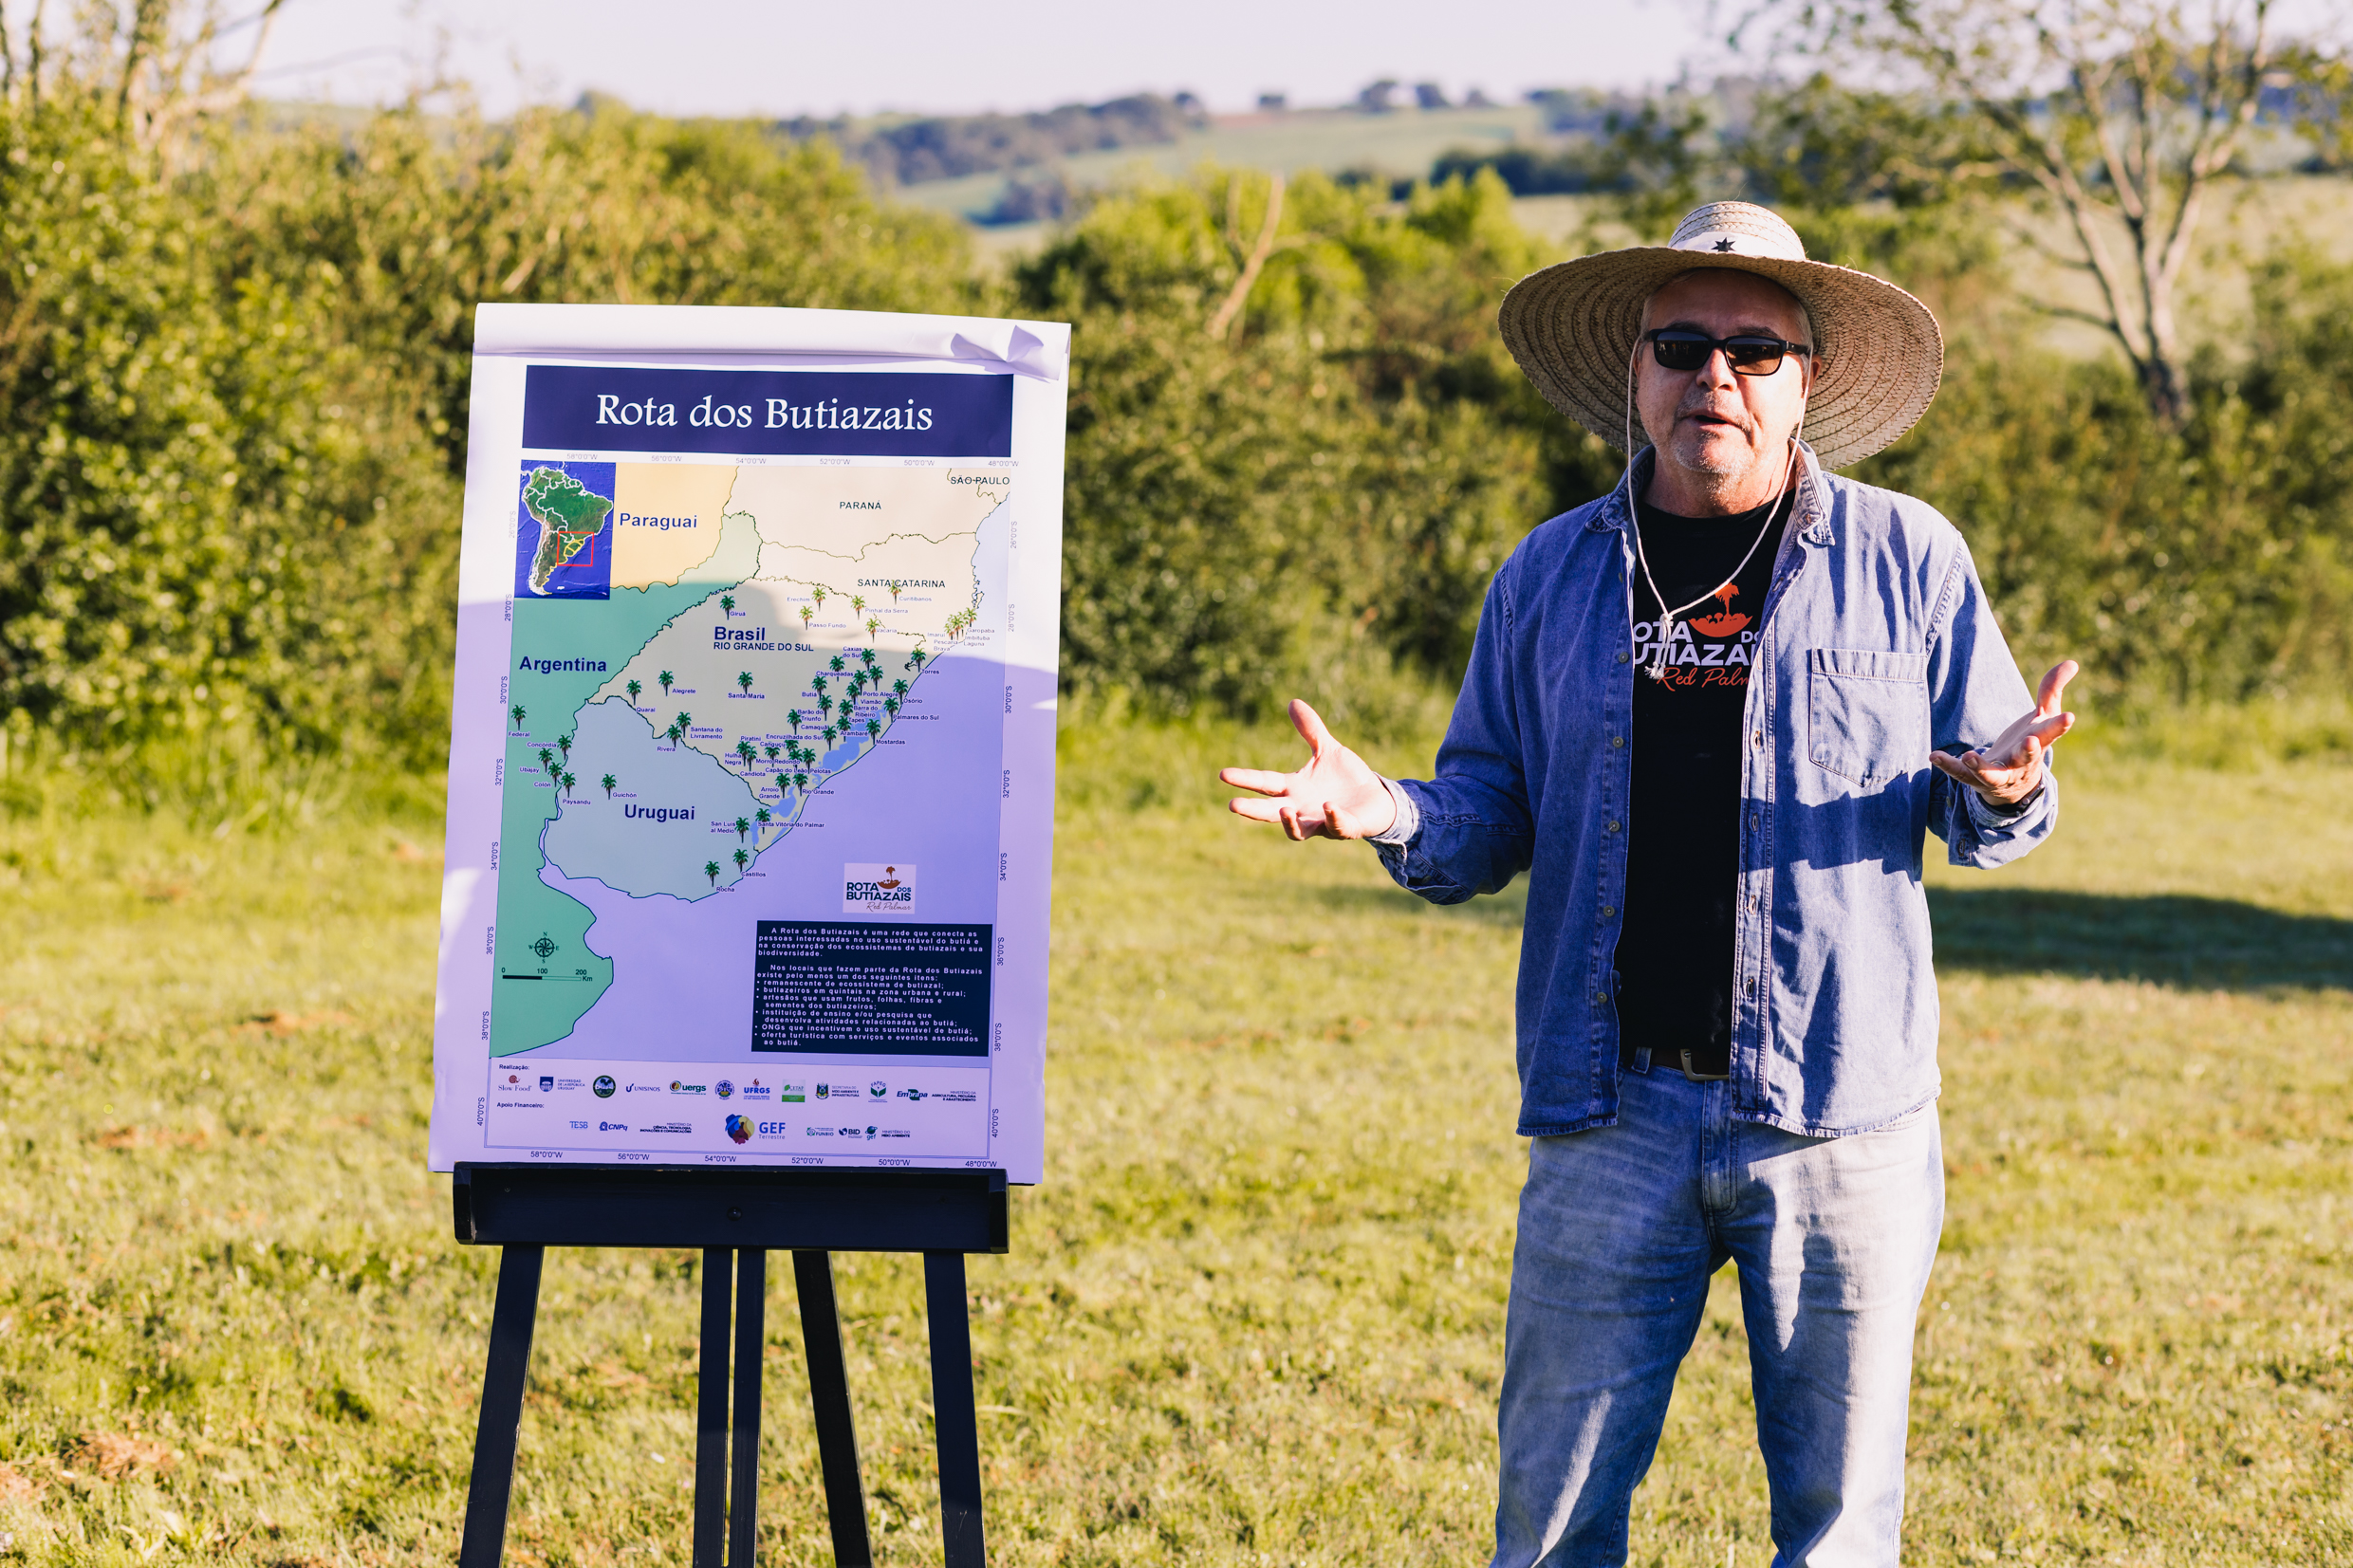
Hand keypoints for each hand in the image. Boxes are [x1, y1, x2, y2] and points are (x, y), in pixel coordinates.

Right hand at [1219, 699, 1398, 840]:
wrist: (1377, 800)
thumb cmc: (1347, 778)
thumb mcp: (1328, 749)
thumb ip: (1311, 730)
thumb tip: (1292, 702)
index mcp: (1295, 789)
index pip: (1264, 784)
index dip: (1244, 779)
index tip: (1223, 774)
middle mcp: (1302, 808)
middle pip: (1271, 813)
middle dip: (1253, 810)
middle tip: (1233, 805)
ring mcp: (1321, 822)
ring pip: (1299, 831)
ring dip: (1290, 823)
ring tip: (1284, 810)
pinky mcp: (1344, 828)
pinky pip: (1336, 827)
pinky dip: (1331, 818)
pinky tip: (1329, 806)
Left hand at [1930, 659, 2078, 806]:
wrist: (2015, 785)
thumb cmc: (2030, 742)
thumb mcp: (2043, 715)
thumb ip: (2052, 689)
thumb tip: (2072, 663)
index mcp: (2038, 743)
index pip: (2051, 733)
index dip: (2059, 725)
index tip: (2069, 717)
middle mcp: (2020, 762)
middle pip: (2027, 758)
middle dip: (2030, 751)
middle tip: (2030, 741)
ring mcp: (1998, 774)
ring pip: (1991, 774)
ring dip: (1981, 767)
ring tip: (1969, 756)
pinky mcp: (1975, 779)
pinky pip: (1960, 774)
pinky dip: (1948, 766)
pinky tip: (1934, 755)